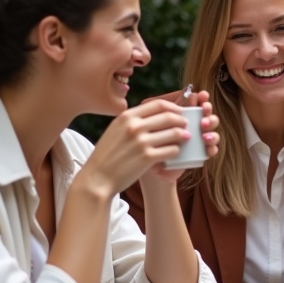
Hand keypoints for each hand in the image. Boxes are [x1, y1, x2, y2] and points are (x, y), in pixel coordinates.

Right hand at [77, 99, 193, 198]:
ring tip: (184, 138)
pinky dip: (176, 150)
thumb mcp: (115, 129)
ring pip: (174, 133)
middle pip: (169, 117)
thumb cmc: (107, 155)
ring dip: (182, 135)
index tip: (179, 112)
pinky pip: (172, 150)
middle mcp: (134, 126)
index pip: (158, 104)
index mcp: (127, 116)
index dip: (174, 107)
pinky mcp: (147, 158)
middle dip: (181, 120)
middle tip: (186, 125)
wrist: (97, 178)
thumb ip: (132, 120)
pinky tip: (175, 152)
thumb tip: (156, 113)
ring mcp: (141, 142)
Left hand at [141, 90, 219, 186]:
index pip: (197, 102)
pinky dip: (212, 147)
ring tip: (204, 132)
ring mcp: (199, 140)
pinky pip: (212, 148)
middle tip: (204, 114)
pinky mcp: (200, 154)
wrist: (150, 168)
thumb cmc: (150, 141)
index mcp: (184, 115)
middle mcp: (195, 125)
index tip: (202, 96)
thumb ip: (166, 109)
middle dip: (209, 113)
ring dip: (212, 130)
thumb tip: (182, 95)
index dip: (202, 98)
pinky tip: (209, 148)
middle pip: (208, 115)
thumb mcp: (154, 124)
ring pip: (213, 131)